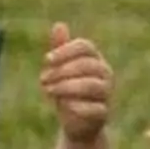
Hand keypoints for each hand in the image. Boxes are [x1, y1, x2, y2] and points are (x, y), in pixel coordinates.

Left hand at [41, 22, 112, 143]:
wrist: (76, 123)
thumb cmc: (67, 91)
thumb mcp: (60, 70)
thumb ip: (60, 49)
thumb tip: (59, 25)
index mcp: (95, 58)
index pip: (85, 46)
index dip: (65, 51)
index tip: (46, 60)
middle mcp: (105, 73)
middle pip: (88, 64)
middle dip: (62, 70)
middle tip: (42, 79)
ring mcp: (107, 93)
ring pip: (92, 85)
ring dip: (67, 87)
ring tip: (48, 91)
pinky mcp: (104, 113)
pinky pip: (95, 108)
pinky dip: (78, 106)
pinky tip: (64, 106)